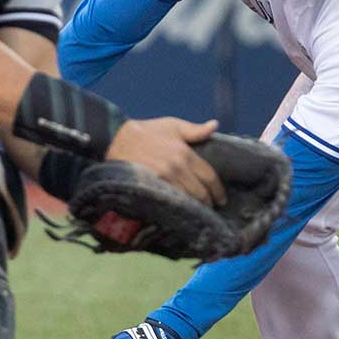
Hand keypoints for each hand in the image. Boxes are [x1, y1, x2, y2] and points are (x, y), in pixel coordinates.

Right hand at [106, 118, 226, 206]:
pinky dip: (179, 208)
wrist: (116, 139)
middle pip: (200, 192)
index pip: (209, 177)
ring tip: (200, 212)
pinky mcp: (151, 188)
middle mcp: (177, 168)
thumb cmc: (147, 132)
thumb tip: (215, 125)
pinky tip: (183, 211)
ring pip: (187, 200)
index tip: (221, 199)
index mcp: (185, 153)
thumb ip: (195, 130)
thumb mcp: (172, 125)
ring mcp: (163, 180)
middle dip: (208, 202)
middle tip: (211, 208)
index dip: (218, 191)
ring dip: (196, 208)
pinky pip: (171, 202)